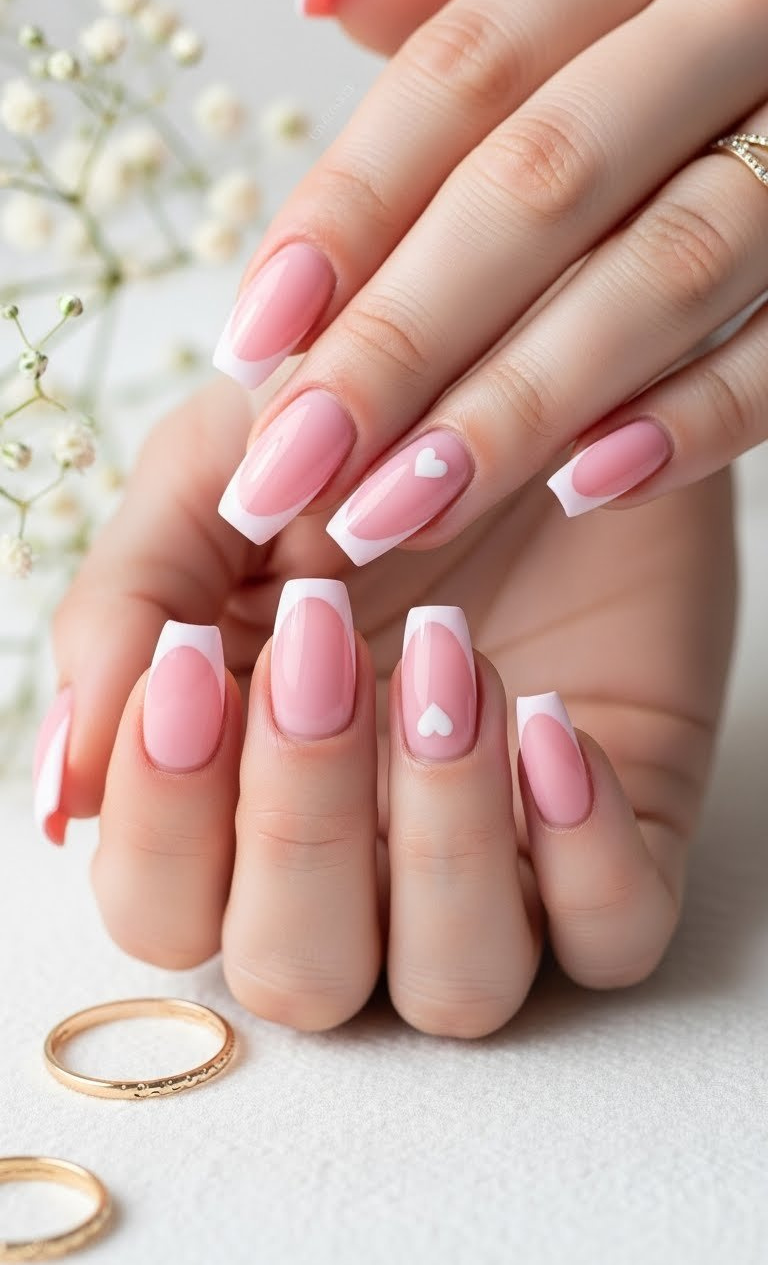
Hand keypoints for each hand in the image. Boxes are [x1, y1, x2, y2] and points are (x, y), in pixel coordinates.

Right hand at [38, 378, 734, 1033]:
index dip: (165, 817)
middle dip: (299, 822)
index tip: (193, 661)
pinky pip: (611, 934)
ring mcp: (494, 861)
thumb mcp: (211, 477)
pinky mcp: (620, 839)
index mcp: (236, 793)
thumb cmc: (355, 435)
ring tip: (447, 654)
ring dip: (442, 840)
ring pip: (454, 985)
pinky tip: (552, 720)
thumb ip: (120, 614)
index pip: (162, 906)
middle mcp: (359, 859)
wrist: (526, 369)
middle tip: (322, 640)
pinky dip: (584, 854)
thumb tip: (64, 781)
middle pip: (294, 972)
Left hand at [211, 0, 767, 567]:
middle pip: (542, 184)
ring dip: (522, 403)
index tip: (253, 343)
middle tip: (302, 461)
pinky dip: (692, 420)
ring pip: (663, 272)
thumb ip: (478, 5)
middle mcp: (735, 13)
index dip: (349, 211)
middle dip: (406, 337)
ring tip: (407, 503)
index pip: (465, 74)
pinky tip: (583, 484)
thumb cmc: (714, 19)